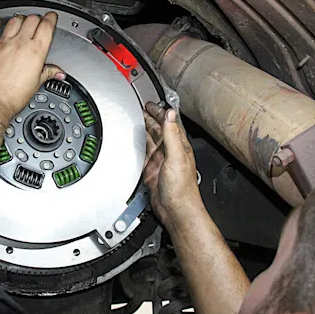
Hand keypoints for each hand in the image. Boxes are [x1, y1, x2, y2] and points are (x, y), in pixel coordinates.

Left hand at [0, 13, 64, 119]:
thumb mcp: (36, 84)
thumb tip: (57, 72)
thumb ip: (48, 73)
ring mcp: (3, 44)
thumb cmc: (13, 97)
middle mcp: (19, 44)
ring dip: (20, 18)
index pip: (46, 26)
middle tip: (38, 22)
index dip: (51, 18)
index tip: (51, 17)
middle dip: (37, 18)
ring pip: (14, 20)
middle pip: (31, 19)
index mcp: (35, 52)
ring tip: (22, 21)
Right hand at [143, 101, 202, 228]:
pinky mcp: (151, 171)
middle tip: (140, 109)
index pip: (169, 124)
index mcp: (179, 146)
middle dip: (149, 118)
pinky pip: (142, 155)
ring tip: (135, 120)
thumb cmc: (182, 188)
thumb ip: (172, 135)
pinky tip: (132, 143)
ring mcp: (160, 162)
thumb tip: (171, 114)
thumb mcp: (177, 157)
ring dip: (143, 130)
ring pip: (149, 141)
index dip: (160, 112)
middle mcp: (169, 153)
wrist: (176, 210)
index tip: (152, 104)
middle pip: (158, 130)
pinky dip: (137, 147)